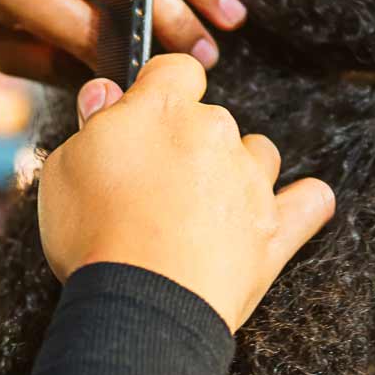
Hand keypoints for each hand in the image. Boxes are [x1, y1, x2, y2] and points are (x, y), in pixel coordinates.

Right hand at [38, 56, 334, 331]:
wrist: (143, 305)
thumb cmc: (93, 235)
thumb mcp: (65, 169)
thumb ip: (92, 124)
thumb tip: (105, 94)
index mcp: (162, 111)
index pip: (176, 70)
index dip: (159, 88)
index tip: (143, 112)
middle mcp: (215, 134)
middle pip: (214, 118)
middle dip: (189, 142)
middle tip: (154, 185)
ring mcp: (251, 183)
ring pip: (259, 154)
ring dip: (239, 169)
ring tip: (205, 207)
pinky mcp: (274, 230)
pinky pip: (308, 203)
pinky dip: (303, 203)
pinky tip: (299, 205)